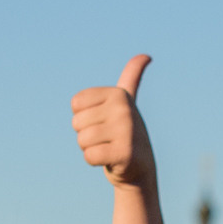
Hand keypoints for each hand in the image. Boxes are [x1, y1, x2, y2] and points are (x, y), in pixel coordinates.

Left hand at [72, 55, 156, 190]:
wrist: (140, 167)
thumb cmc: (125, 133)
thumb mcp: (127, 102)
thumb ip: (131, 78)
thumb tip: (146, 56)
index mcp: (119, 94)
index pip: (76, 104)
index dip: (84, 117)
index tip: (103, 122)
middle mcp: (124, 109)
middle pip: (77, 122)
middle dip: (86, 135)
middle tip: (106, 139)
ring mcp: (126, 130)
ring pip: (82, 140)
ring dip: (90, 148)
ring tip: (108, 148)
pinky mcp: (125, 153)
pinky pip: (90, 156)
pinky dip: (95, 161)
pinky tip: (111, 160)